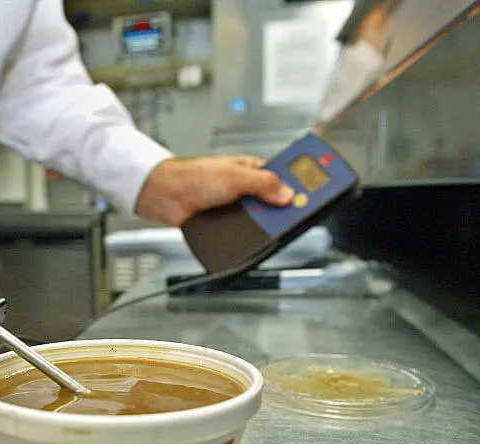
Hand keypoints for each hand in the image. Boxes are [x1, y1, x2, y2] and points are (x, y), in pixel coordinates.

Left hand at [134, 155, 293, 225]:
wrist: (165, 196)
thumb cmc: (192, 177)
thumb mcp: (235, 177)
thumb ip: (263, 184)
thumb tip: (288, 195)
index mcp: (253, 170)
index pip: (283, 177)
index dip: (298, 185)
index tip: (314, 195)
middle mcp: (247, 189)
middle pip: (275, 203)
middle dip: (282, 210)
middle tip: (293, 217)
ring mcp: (237, 207)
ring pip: (260, 220)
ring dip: (263, 225)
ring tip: (272, 229)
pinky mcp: (227, 224)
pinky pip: (244, 232)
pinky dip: (247, 235)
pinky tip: (251, 237)